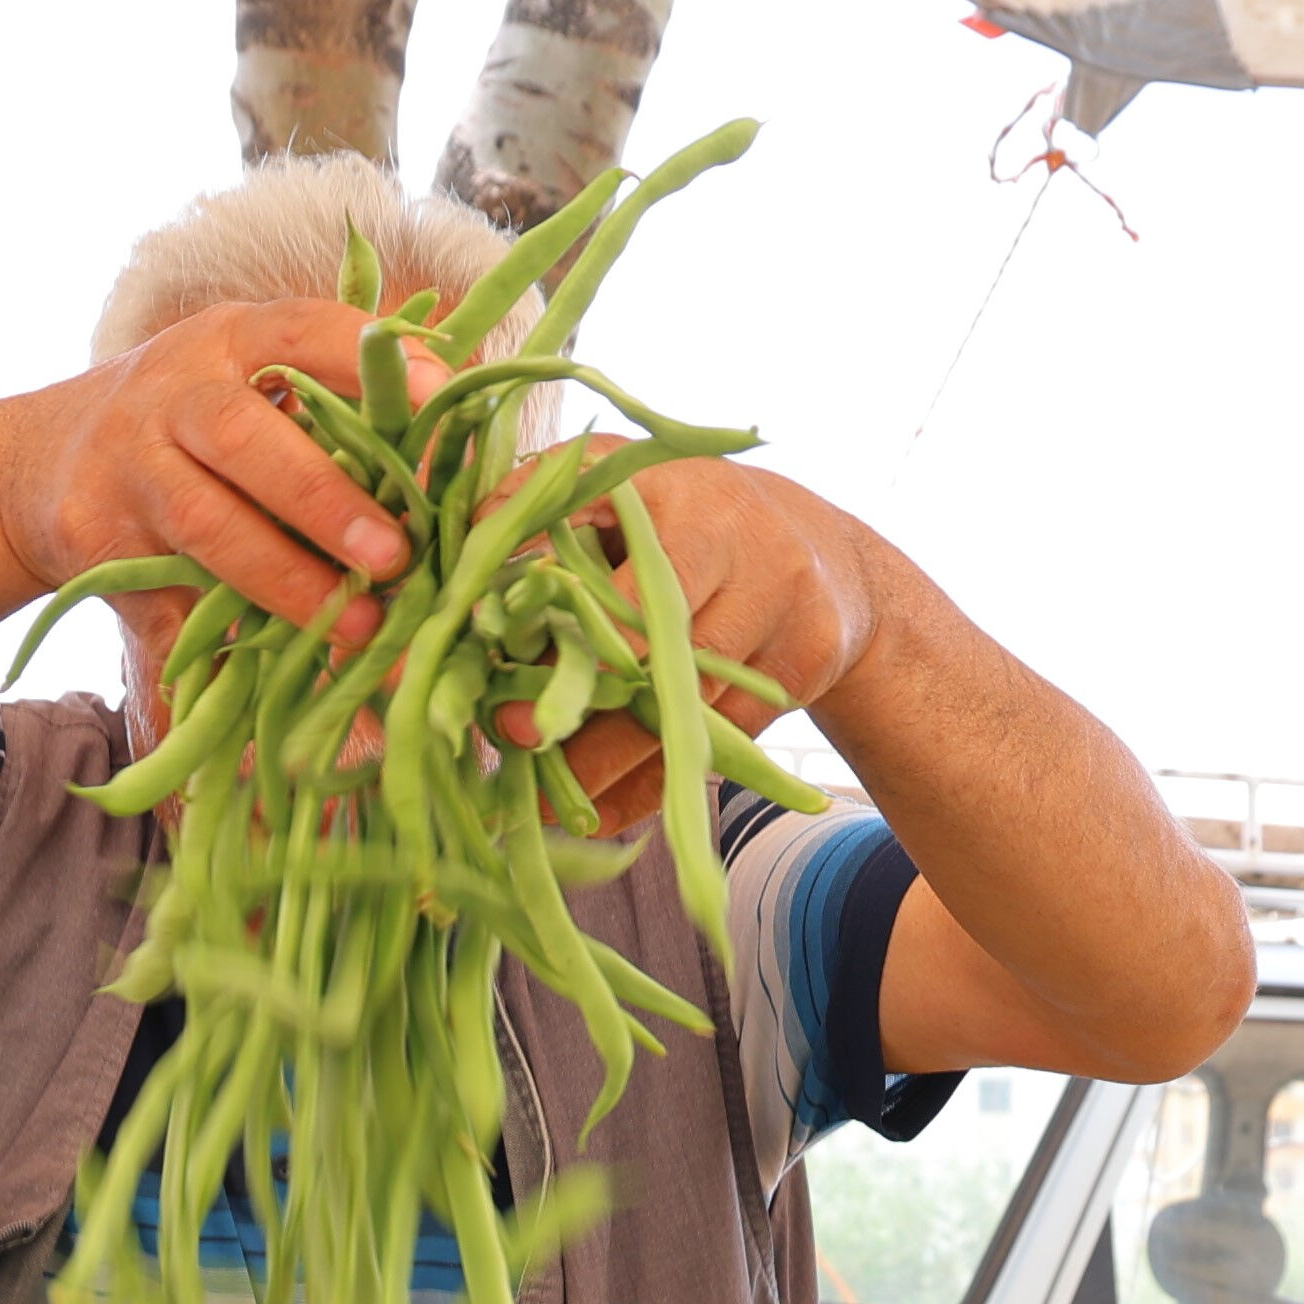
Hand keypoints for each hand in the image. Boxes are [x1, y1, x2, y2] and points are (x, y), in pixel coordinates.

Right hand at [0, 299, 424, 633]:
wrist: (39, 466)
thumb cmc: (191, 425)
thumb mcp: (246, 384)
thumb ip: (333, 411)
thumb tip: (461, 471)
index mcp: (231, 340)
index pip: (302, 330)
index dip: (367, 359)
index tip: (438, 395)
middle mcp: (174, 394)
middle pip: (244, 437)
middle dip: (323, 498)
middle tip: (393, 555)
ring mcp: (131, 469)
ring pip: (207, 525)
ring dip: (286, 580)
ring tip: (358, 626)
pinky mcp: (99, 545)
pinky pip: (164, 604)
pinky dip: (217, 650)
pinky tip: (273, 683)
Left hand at [516, 461, 874, 829]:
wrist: (833, 564)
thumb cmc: (695, 522)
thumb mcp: (634, 488)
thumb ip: (554, 502)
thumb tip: (470, 539)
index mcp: (677, 491)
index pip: (612, 537)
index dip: (554, 586)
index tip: (491, 631)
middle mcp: (736, 543)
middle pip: (652, 632)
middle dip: (578, 692)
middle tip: (512, 734)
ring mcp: (775, 607)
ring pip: (682, 701)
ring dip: (607, 759)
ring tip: (540, 797)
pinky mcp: (797, 668)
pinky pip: (717, 743)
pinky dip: (653, 786)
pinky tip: (599, 815)